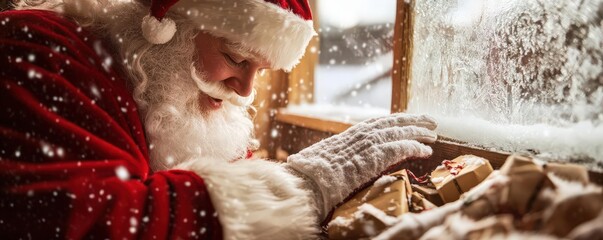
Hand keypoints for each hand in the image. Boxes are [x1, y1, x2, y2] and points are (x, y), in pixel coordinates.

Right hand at [285, 113, 436, 217]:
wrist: (309, 180)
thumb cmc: (313, 173)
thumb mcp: (328, 158)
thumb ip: (342, 156)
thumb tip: (345, 161)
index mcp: (351, 133)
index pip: (380, 122)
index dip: (397, 120)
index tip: (410, 119)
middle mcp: (362, 134)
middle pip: (394, 122)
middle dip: (415, 121)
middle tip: (432, 121)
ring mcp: (369, 143)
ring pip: (401, 132)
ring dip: (420, 132)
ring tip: (434, 135)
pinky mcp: (375, 156)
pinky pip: (401, 148)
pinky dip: (416, 147)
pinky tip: (426, 150)